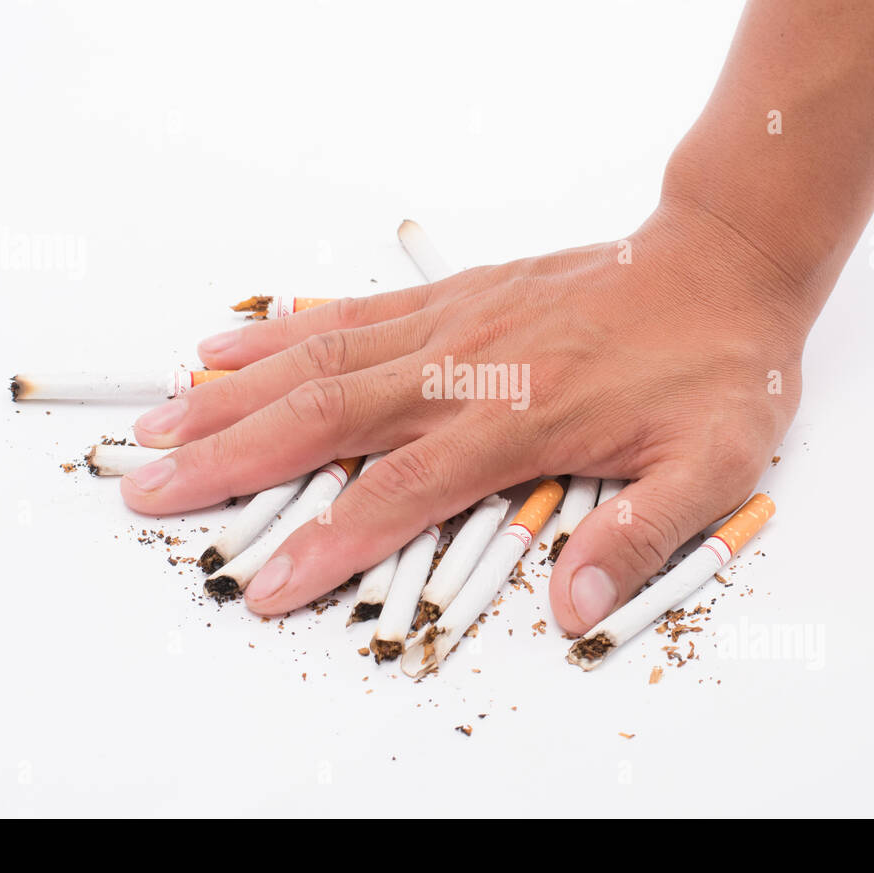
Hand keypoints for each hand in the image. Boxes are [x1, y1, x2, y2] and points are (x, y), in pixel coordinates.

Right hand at [121, 197, 810, 632]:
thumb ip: (637, 537)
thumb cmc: (717, 369)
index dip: (327, 544)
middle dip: (231, 459)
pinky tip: (228, 345)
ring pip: (319, 359)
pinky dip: (281, 331)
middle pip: (325, 418)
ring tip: (158, 421)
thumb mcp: (710, 466)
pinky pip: (350, 312)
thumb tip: (572, 610)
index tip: (262, 586)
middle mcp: (467, 367)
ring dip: (233, 394)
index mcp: (520, 419)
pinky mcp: (453, 296)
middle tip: (150, 490)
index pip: (401, 493)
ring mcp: (452, 323)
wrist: (723, 262)